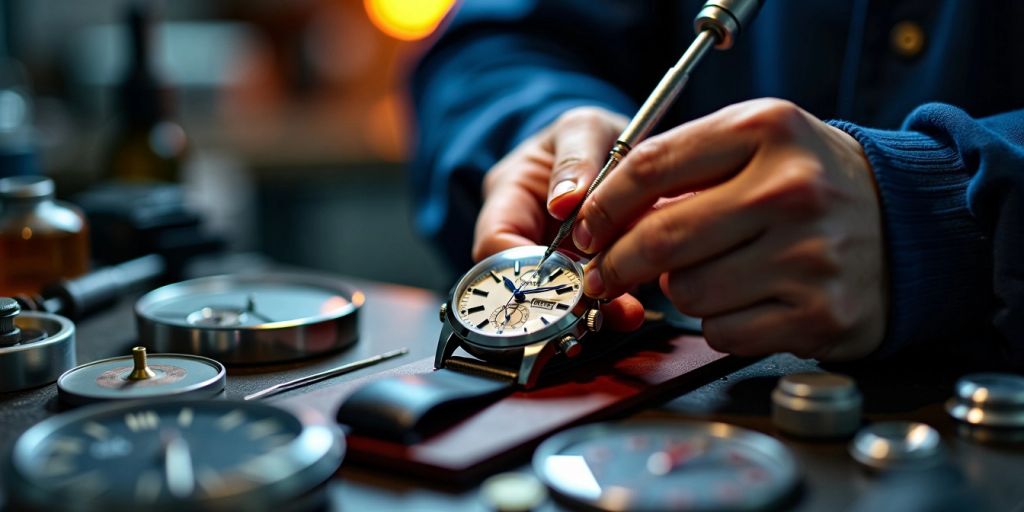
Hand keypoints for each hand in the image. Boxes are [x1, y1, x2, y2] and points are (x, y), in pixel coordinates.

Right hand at [475, 107, 645, 330]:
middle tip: (595, 308)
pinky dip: (610, 308)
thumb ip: (576, 157)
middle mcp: (522, 236)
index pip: (493, 246)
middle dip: (558, 302)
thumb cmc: (589, 136)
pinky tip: (631, 312)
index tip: (562, 276)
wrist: (613, 147)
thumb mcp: (584, 129)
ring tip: (622, 314)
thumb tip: (564, 201)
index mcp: (507, 197)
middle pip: (521, 284)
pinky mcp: (584, 274)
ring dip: (587, 312)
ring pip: (555, 301)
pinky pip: (589, 300)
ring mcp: (551, 260)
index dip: (520, 270)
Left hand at [575, 99, 886, 360]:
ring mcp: (809, 256)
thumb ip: (681, 167)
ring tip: (717, 271)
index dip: (601, 206)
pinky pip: (722, 332)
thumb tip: (600, 220)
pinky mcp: (818, 315)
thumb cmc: (811, 181)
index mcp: (767, 130)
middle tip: (606, 271)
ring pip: (686, 293)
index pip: (650, 166)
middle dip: (618, 262)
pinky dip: (718, 323)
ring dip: (682, 291)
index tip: (582, 230)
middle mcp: (791, 190)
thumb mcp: (755, 143)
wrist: (908, 224)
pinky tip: (747, 299)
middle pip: (660, 239)